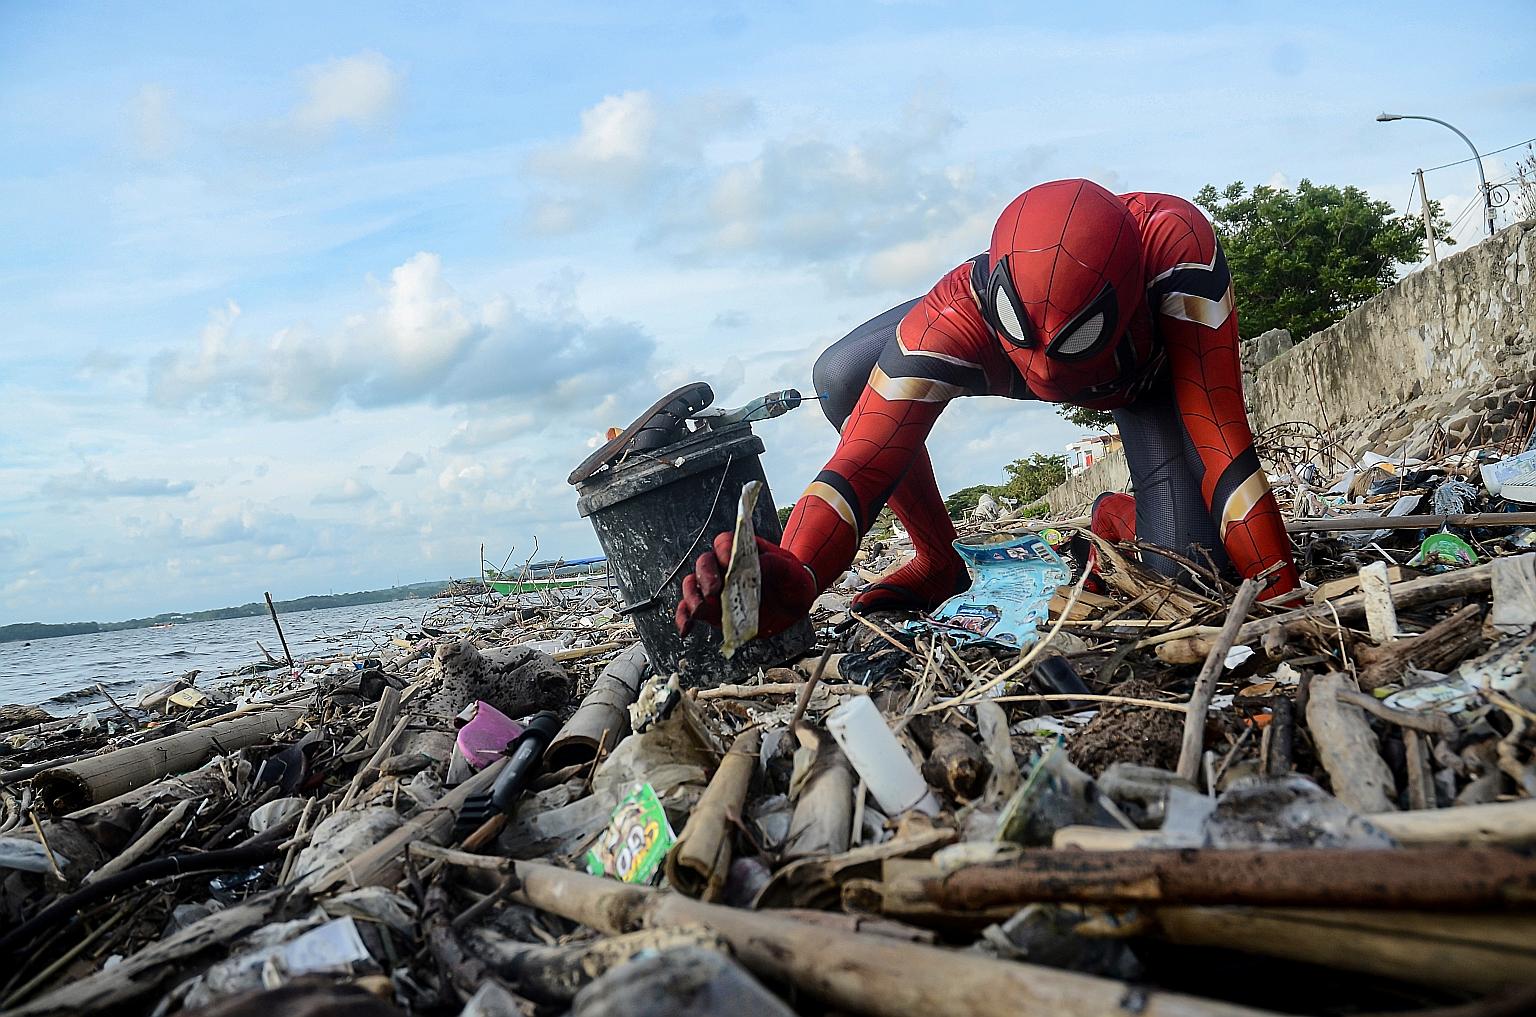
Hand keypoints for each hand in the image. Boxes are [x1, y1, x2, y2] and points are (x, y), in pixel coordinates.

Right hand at [675, 534, 816, 638]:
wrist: (794, 602)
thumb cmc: (793, 580)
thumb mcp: (792, 572)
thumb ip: (777, 565)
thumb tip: (758, 565)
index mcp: (743, 550)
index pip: (725, 543)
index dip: (724, 551)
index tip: (729, 563)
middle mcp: (724, 567)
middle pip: (704, 563)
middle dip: (705, 576)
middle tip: (714, 591)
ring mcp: (717, 589)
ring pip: (692, 586)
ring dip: (691, 597)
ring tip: (700, 610)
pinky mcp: (714, 610)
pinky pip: (692, 611)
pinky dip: (684, 619)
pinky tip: (685, 630)